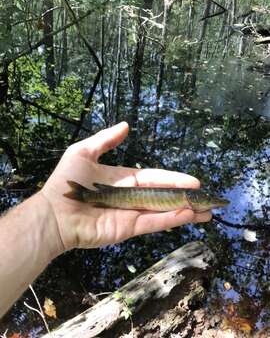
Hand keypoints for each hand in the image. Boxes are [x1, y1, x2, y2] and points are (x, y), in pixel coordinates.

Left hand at [41, 122, 210, 251]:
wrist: (54, 212)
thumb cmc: (67, 181)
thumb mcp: (84, 152)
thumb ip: (105, 139)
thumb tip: (125, 126)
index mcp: (124, 180)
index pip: (154, 178)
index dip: (173, 179)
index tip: (193, 180)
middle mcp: (130, 198)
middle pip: (163, 196)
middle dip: (185, 196)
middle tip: (207, 197)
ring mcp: (130, 214)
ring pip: (163, 211)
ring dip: (185, 211)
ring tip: (206, 211)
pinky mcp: (127, 229)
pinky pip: (152, 223)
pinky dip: (170, 219)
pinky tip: (188, 215)